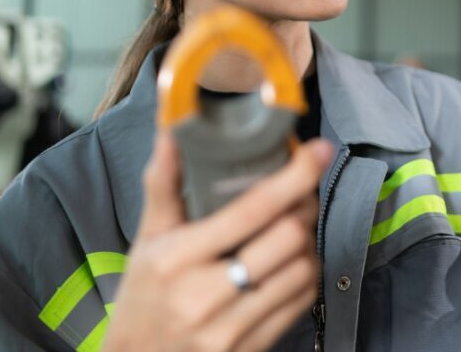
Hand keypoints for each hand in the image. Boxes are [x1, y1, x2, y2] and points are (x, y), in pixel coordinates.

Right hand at [102, 132, 333, 351]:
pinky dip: (305, 274)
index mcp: (178, 259)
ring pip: (302, 269)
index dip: (294, 176)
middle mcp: (205, 295)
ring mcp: (231, 327)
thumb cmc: (143, 297)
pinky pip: (301, 301)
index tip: (317, 151)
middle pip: (288, 237)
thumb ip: (163, 185)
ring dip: (307, 243)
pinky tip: (289, 263)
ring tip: (292, 230)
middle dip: (303, 209)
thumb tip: (170, 131)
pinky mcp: (253, 347)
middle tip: (299, 196)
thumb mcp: (146, 241)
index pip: (252, 209)